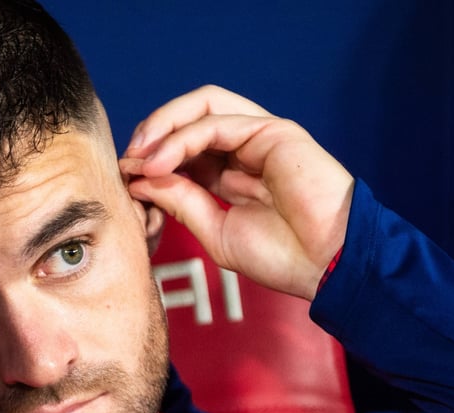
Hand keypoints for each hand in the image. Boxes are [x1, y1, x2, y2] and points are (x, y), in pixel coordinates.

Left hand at [120, 85, 353, 300]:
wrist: (328, 264)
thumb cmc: (283, 256)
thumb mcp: (215, 230)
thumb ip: (180, 201)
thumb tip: (139, 180)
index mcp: (231, 174)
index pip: (182, 148)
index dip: (150, 158)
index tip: (125, 180)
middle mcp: (244, 149)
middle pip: (188, 119)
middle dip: (151, 135)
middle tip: (127, 162)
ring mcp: (259, 136)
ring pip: (200, 108)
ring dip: (161, 127)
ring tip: (139, 158)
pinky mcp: (272, 130)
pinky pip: (214, 122)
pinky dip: (180, 139)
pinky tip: (161, 162)